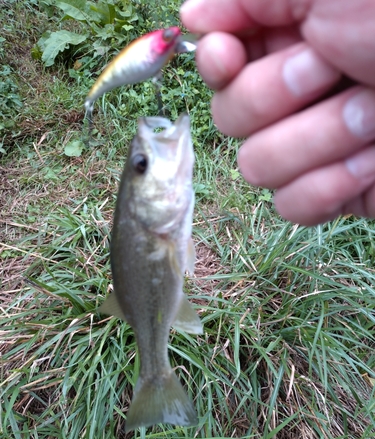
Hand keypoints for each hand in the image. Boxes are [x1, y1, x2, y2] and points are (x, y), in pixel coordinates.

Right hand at [181, 0, 374, 224]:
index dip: (216, 62)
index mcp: (289, 35)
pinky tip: (373, 161)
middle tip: (334, 67)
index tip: (232, 55)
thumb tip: (193, 17)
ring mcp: (309, 147)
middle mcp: (291, 93)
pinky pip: (291, 206)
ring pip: (256, 167)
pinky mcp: (331, 192)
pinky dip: (331, 185)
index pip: (215, 59)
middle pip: (228, 118)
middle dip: (278, 94)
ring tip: (372, 113)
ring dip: (317, 139)